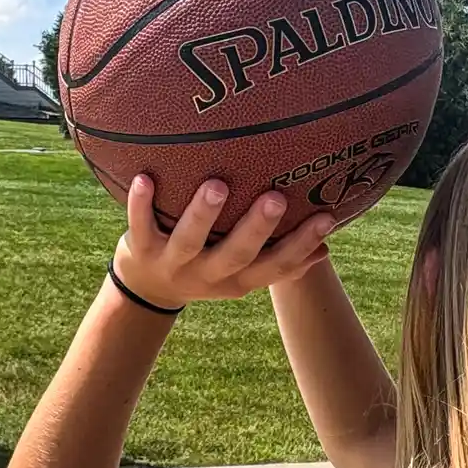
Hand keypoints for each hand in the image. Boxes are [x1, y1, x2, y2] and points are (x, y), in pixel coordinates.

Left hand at [112, 176, 334, 310]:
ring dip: (203, 214)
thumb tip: (327, 247)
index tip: (327, 218)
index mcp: (238, 280)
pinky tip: (144, 178)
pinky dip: (140, 204)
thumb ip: (279, 260)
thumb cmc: (206, 265)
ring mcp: (174, 263)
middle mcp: (209, 275)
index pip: (276, 267)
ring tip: (217, 185)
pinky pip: (140, 225)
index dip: (302, 246)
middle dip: (257, 228)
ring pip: (190, 241)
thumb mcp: (241, 274)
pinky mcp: (141, 249)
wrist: (145, 289)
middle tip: (276, 198)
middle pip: (236, 255)